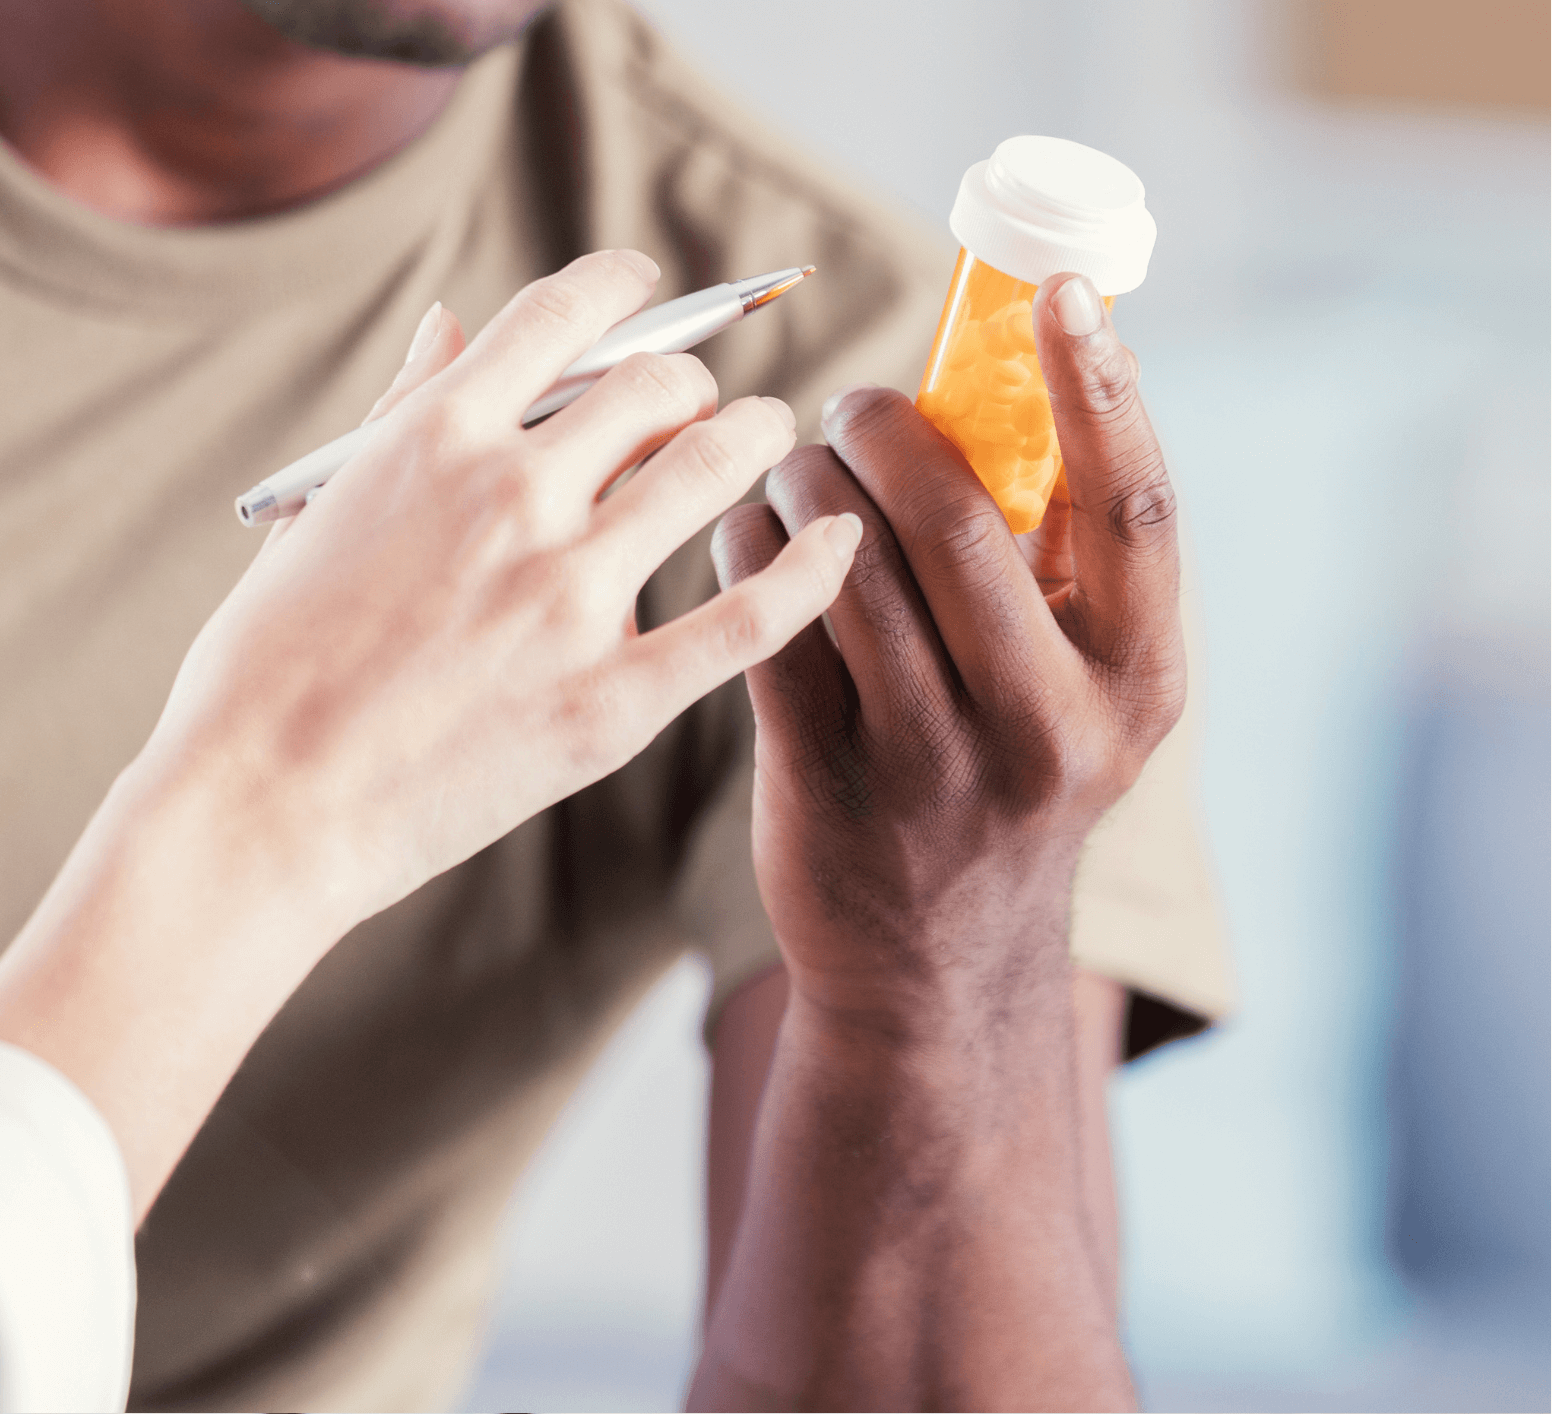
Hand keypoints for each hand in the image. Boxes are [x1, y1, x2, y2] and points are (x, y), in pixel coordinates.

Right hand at [145, 249, 861, 936]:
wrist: (258, 806)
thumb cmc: (264, 666)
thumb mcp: (316, 511)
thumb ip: (398, 412)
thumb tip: (449, 326)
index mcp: (431, 437)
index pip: (562, 314)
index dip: (623, 286)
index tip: (648, 290)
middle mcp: (510, 493)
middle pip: (656, 385)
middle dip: (693, 380)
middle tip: (706, 405)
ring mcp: (567, 593)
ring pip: (712, 468)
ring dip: (756, 439)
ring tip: (770, 442)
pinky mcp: (611, 697)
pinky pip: (747, 616)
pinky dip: (810, 570)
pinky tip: (842, 542)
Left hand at [710, 272, 1183, 1022]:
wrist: (935, 963)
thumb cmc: (1007, 778)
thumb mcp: (1079, 688)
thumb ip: (1063, 562)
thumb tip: (1037, 375)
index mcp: (1136, 678)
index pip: (1134, 505)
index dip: (1103, 388)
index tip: (1065, 293)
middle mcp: (1049, 723)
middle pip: (959, 521)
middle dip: (888, 432)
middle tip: (853, 405)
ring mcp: (933, 760)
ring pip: (848, 561)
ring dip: (804, 481)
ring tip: (791, 464)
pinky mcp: (827, 781)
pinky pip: (769, 619)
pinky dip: (749, 544)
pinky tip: (747, 526)